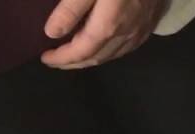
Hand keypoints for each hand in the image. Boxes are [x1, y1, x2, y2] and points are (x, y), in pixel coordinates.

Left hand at [41, 0, 165, 68]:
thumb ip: (71, 9)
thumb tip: (52, 33)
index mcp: (108, 25)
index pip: (81, 51)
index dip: (62, 58)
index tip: (46, 58)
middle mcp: (126, 35)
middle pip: (97, 58)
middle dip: (74, 63)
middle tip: (56, 61)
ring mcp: (140, 31)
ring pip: (113, 55)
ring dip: (92, 59)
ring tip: (75, 57)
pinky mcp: (149, 24)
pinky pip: (127, 48)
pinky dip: (110, 53)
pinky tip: (104, 47)